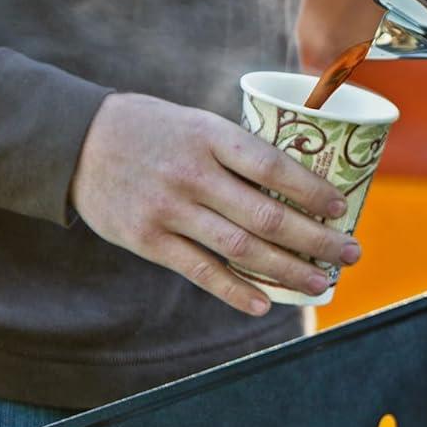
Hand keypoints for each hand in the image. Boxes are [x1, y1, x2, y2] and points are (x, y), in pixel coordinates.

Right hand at [70, 92, 359, 314]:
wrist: (76, 142)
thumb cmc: (153, 130)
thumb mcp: (196, 122)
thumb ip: (238, 151)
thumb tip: (300, 185)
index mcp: (210, 137)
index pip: (273, 167)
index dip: (312, 191)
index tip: (341, 209)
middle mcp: (192, 174)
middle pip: (267, 216)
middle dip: (316, 240)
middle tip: (350, 254)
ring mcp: (169, 210)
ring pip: (242, 249)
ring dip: (288, 271)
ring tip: (320, 283)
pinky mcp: (148, 240)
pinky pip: (202, 271)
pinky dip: (237, 292)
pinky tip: (267, 304)